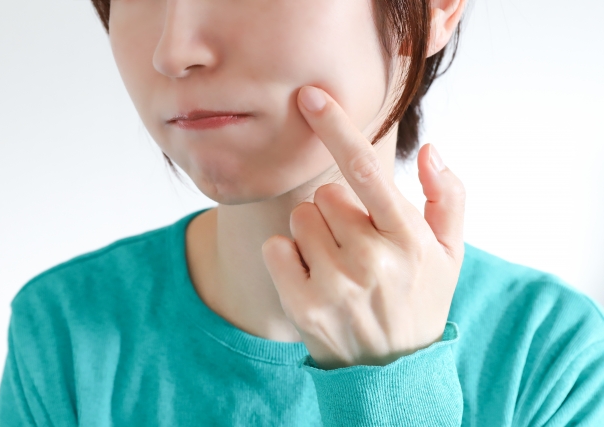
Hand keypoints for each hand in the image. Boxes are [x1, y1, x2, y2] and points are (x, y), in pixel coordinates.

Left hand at [261, 86, 465, 369]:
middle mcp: (371, 260)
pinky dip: (288, 254)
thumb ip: (447, 197)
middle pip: (325, 193)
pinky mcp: (302, 304)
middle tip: (356, 243)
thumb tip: (432, 150)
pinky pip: (276, 247)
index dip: (337, 127)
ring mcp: (334, 284)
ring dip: (314, 232)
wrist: (393, 372)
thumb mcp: (450, 253)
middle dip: (337, 210)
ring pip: (300, 217)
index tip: (309, 96)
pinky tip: (312, 276)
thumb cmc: (420, 301)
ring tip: (337, 263)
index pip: (367, 170)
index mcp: (408, 238)